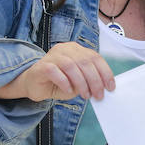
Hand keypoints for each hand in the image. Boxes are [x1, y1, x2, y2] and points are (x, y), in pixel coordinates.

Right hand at [0, 42, 114, 101]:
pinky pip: (55, 71)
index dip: (105, 72)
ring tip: (85, 95)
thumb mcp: (78, 82)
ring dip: (81, 83)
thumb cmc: (58, 83)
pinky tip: (68, 91)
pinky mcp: (42, 65)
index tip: (110, 87)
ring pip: (71, 66)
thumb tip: (103, 88)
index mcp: (77, 50)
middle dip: (94, 80)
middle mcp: (65, 49)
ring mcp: (53, 55)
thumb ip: (89, 81)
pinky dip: (64, 82)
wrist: (34, 85)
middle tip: (98, 95)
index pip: (95, 57)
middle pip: (84, 62)